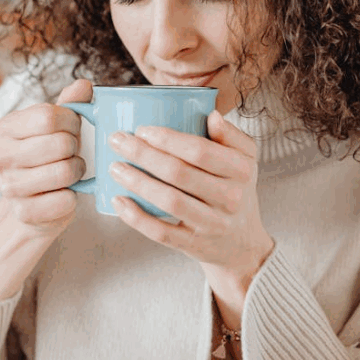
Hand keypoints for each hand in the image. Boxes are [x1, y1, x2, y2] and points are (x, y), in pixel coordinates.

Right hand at [0, 78, 91, 238]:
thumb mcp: (58, 126)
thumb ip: (71, 103)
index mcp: (5, 128)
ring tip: (71, 171)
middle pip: (59, 144)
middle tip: (72, 152)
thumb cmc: (49, 156)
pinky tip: (64, 193)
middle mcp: (0, 156)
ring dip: (77, 171)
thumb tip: (83, 85)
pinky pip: (64, 200)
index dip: (71, 122)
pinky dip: (72, 197)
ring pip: (64, 172)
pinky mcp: (23, 212)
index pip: (48, 116)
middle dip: (75, 148)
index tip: (72, 128)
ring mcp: (9, 187)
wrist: (37, 201)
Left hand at [107, 110, 274, 277]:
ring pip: (170, 201)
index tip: (142, 129)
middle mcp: (230, 197)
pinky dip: (137, 218)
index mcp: (241, 169)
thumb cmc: (235, 189)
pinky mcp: (194, 245)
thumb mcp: (244, 159)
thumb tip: (212, 114)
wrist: (243, 242)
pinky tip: (119, 201)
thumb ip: (229, 135)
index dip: (168, 139)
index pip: (200, 151)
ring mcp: (212, 224)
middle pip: (179, 173)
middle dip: (143, 155)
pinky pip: (162, 232)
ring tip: (115, 167)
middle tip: (118, 141)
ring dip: (137, 182)